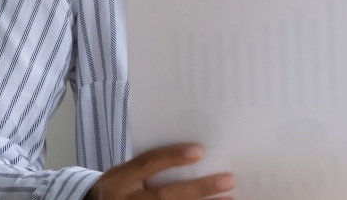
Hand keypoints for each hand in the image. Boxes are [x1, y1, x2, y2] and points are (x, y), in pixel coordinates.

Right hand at [85, 144, 234, 199]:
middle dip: (198, 189)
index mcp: (120, 180)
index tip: (200, 151)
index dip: (172, 157)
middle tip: (228, 180)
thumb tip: (192, 154)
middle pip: (165, 196)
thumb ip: (148, 167)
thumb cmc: (117, 188)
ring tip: (229, 199)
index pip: (147, 164)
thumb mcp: (124, 173)